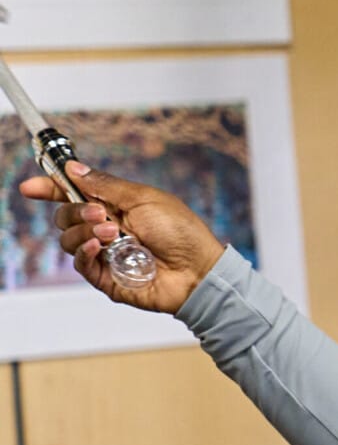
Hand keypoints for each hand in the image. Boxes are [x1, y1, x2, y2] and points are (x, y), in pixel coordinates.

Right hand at [19, 161, 224, 313]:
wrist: (199, 270)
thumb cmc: (181, 232)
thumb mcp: (143, 198)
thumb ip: (105, 185)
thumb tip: (73, 168)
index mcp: (114, 206)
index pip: (72, 195)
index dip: (50, 189)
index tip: (31, 187)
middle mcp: (106, 229)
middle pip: (65, 217)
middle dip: (75, 211)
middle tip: (99, 213)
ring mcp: (104, 254)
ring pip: (68, 240)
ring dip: (85, 232)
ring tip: (114, 233)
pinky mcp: (106, 277)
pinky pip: (80, 263)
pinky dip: (86, 252)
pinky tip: (101, 247)